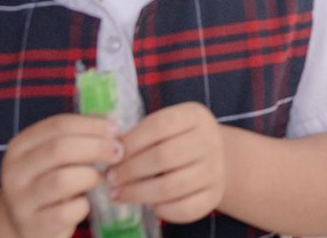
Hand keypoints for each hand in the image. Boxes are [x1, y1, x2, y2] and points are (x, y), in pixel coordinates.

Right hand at [0, 113, 120, 237]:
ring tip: (102, 178)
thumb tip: (112, 119)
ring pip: (62, 180)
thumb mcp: (57, 154)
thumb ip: (80, 134)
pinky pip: (66, 212)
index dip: (91, 125)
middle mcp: (14, 172)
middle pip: (59, 150)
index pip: (57, 125)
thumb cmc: (49, 180)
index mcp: (20, 147)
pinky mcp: (33, 226)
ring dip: (91, 176)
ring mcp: (20, 201)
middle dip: (96, 147)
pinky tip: (86, 203)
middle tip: (117, 152)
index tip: (115, 129)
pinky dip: (83, 206)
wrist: (26, 222)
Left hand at [109, 102, 227, 224]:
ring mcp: (215, 169)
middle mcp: (210, 140)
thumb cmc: (179, 140)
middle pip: (164, 156)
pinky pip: (184, 208)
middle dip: (130, 171)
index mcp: (195, 116)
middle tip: (111, 180)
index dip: (131, 143)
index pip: (159, 125)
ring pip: (171, 186)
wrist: (216, 158)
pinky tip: (148, 205)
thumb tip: (110, 152)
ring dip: (138, 193)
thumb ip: (141, 135)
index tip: (111, 158)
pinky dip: (161, 210)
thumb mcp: (166, 127)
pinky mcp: (214, 195)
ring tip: (119, 195)